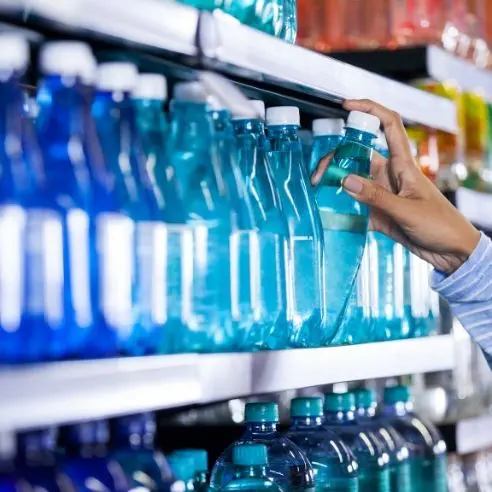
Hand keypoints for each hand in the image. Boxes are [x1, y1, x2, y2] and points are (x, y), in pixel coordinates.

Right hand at [311, 98, 479, 274]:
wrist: (451, 252)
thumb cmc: (441, 225)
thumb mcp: (407, 210)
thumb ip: (376, 196)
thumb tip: (345, 180)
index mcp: (403, 165)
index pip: (389, 125)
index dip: (369, 109)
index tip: (346, 106)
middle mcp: (390, 175)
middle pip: (358, 155)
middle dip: (336, 159)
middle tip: (318, 176)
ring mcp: (382, 194)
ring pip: (352, 181)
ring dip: (334, 185)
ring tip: (316, 193)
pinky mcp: (378, 213)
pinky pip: (354, 206)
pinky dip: (341, 208)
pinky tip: (328, 213)